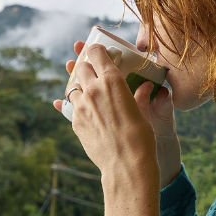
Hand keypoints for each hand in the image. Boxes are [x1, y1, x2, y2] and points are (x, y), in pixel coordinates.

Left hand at [53, 41, 181, 187]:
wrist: (125, 165)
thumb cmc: (141, 138)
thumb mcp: (143, 113)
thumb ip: (140, 96)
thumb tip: (145, 88)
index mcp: (112, 80)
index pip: (96, 52)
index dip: (97, 50)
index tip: (99, 52)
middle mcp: (93, 89)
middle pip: (80, 67)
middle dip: (86, 67)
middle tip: (94, 73)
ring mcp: (80, 106)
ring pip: (72, 86)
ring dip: (80, 87)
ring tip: (89, 93)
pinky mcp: (75, 122)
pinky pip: (70, 107)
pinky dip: (76, 105)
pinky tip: (84, 109)